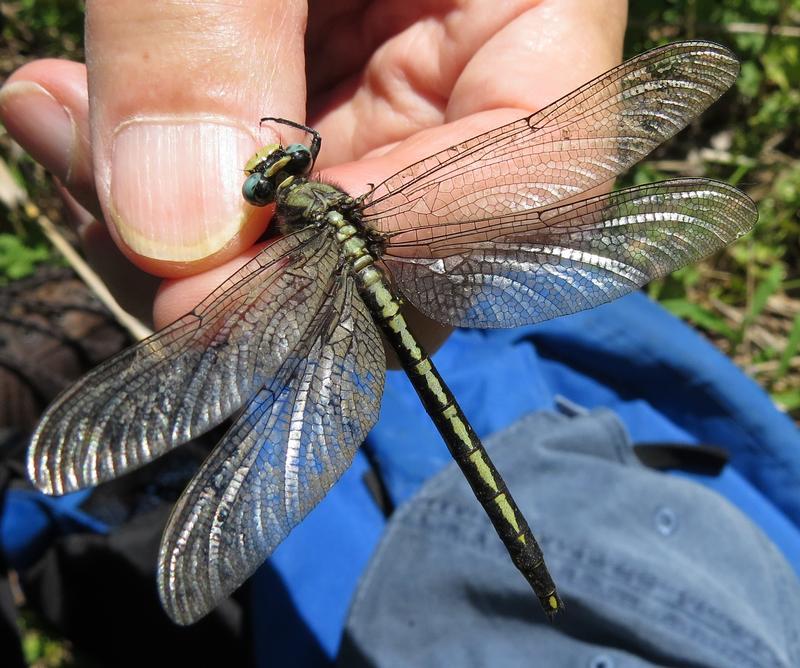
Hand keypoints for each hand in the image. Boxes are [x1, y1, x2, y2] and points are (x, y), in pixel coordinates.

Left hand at [0, 0, 625, 347]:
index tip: (217, 307)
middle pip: (410, 243)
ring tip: (57, 125)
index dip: (389, 262)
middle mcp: (481, 68)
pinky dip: (151, 174)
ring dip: (175, 221)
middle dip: (257, 268)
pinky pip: (250, 183)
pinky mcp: (314, 95)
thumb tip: (174, 237)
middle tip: (123, 229)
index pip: (532, 186)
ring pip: (314, 234)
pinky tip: (64, 113)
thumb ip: (204, 29)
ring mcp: (395, 92)